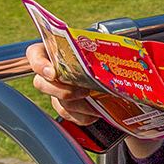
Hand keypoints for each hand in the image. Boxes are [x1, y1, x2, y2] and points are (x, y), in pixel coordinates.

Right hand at [25, 41, 163, 160]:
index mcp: (58, 49)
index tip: (53, 72)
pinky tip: (95, 114)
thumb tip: (128, 50)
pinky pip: (67, 115)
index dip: (39, 63)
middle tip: (82, 91)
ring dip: (76, 106)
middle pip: (40, 83)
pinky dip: (81, 116)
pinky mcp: (66, 106)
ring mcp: (57, 90)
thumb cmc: (107, 54)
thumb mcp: (106, 46)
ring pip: (56, 102)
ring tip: (95, 105)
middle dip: (60, 90)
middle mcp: (53, 71)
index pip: (34, 54)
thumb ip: (106, 46)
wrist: (115, 73)